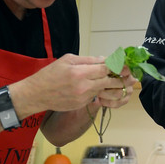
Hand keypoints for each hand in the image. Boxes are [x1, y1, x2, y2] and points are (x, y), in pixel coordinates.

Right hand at [13, 54, 132, 115]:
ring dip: (111, 86)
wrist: (37, 94)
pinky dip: (99, 92)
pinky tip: (101, 88)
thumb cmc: (50, 74)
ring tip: (117, 82)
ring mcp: (83, 97)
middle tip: (127, 75)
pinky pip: (95, 97)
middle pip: (109, 82)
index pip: (105, 69)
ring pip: (104, 91)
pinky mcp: (82, 105)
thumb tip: (103, 59)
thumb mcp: (67, 60)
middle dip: (119, 78)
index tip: (125, 65)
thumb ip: (87, 60)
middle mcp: (83, 86)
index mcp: (79, 72)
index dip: (117, 67)